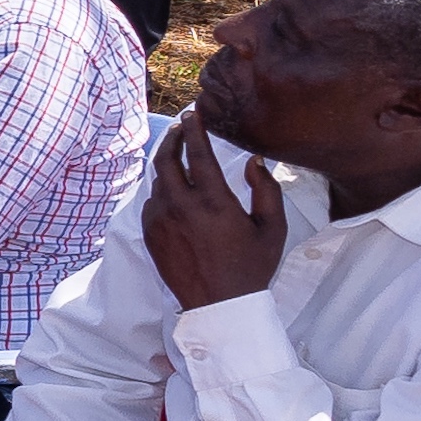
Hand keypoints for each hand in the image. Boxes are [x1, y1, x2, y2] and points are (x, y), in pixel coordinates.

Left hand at [141, 112, 289, 309]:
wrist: (219, 306)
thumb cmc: (251, 267)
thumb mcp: (272, 228)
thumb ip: (266, 190)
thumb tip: (253, 161)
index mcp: (213, 202)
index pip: (197, 154)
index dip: (194, 130)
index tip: (193, 114)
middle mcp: (180, 207)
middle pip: (166, 160)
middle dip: (173, 139)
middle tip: (182, 129)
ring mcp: (159, 221)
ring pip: (157, 182)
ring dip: (168, 167)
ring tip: (182, 160)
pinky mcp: (149, 235)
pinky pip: (151, 203)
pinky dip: (161, 192)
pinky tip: (175, 193)